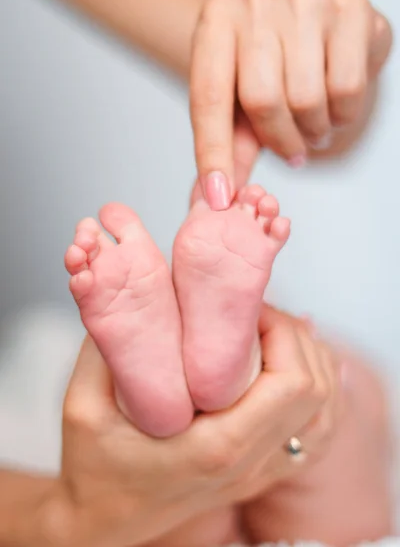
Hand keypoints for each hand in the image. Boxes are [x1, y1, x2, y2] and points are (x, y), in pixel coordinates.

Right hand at [44, 308, 339, 546]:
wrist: (100, 523)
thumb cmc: (92, 469)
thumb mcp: (82, 405)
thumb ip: (108, 346)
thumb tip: (138, 289)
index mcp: (216, 447)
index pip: (291, 383)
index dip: (281, 331)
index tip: (244, 307)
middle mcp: (249, 463)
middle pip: (316, 390)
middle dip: (294, 336)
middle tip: (255, 314)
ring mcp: (259, 473)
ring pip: (325, 413)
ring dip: (311, 362)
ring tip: (275, 333)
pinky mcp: (259, 474)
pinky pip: (315, 436)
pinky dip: (320, 396)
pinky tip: (302, 367)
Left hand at [190, 0, 391, 208]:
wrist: (314, 30)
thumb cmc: (269, 68)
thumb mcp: (237, 103)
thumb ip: (227, 145)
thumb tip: (214, 198)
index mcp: (216, 22)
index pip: (209, 98)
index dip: (214, 154)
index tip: (220, 197)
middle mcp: (256, 1)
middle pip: (263, 100)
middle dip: (279, 142)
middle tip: (293, 154)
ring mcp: (305, 0)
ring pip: (306, 98)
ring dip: (312, 131)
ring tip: (312, 127)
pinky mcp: (349, 8)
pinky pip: (346, 88)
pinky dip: (342, 115)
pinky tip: (334, 108)